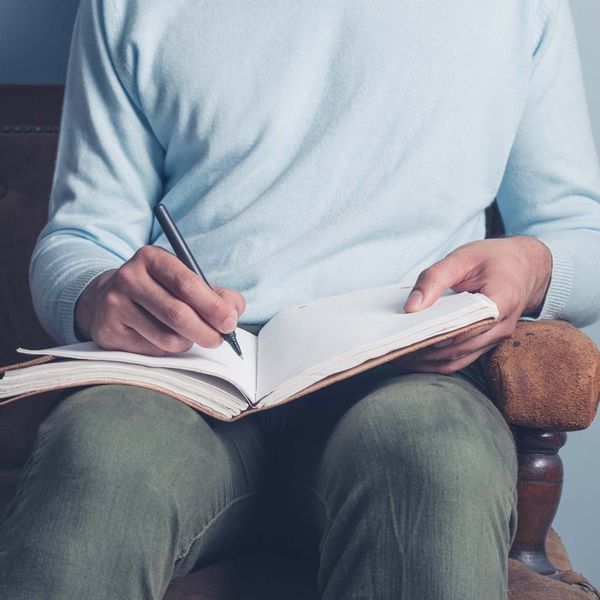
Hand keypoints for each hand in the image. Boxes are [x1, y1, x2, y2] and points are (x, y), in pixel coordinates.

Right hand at [75, 245, 245, 355]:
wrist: (106, 299)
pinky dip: (167, 350)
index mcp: (151, 257)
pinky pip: (152, 351)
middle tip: (219, 339)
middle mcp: (129, 278)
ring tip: (187, 335)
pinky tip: (161, 338)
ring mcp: (114, 305)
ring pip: (167, 338)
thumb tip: (232, 314)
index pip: (187, 283)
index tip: (229, 322)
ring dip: (187, 343)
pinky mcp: (108, 332)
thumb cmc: (159, 290)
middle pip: (178, 314)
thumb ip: (215, 294)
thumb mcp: (184, 280)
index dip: (212, 306)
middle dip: (207, 332)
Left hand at [393, 236, 551, 374]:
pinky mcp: (487, 342)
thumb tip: (411, 308)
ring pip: (459, 359)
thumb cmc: (493, 258)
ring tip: (398, 355)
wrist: (525, 265)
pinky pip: (461, 358)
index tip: (408, 336)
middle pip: (459, 348)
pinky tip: (415, 355)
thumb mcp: (462, 257)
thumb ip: (435, 279)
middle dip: (425, 352)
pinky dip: (437, 360)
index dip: (436, 334)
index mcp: (502, 300)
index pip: (465, 326)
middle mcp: (502, 325)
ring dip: (428, 362)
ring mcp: (497, 337)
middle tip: (393, 349)